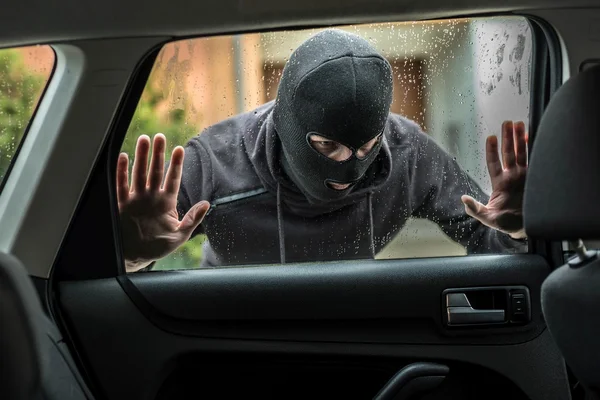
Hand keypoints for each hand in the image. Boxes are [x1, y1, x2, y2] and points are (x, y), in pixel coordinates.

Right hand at [116, 134, 209, 270]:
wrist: (137, 257)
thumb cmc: (159, 246)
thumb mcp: (180, 235)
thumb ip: (193, 219)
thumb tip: (207, 204)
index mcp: (167, 203)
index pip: (173, 179)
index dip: (176, 165)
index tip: (179, 149)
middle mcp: (151, 197)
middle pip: (156, 171)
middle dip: (158, 154)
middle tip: (160, 136)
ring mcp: (136, 199)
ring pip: (139, 174)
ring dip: (141, 157)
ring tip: (144, 139)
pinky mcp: (122, 205)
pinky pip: (121, 185)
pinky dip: (122, 172)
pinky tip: (123, 157)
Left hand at [461, 121, 526, 239]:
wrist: (524, 228)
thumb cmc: (505, 223)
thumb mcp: (488, 218)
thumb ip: (475, 209)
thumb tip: (463, 199)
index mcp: (499, 183)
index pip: (494, 163)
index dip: (492, 150)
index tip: (491, 137)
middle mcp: (511, 177)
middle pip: (508, 153)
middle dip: (508, 138)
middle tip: (507, 122)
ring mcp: (524, 177)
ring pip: (521, 154)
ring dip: (520, 139)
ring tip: (519, 124)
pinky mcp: (535, 179)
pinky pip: (535, 161)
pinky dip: (534, 149)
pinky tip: (534, 138)